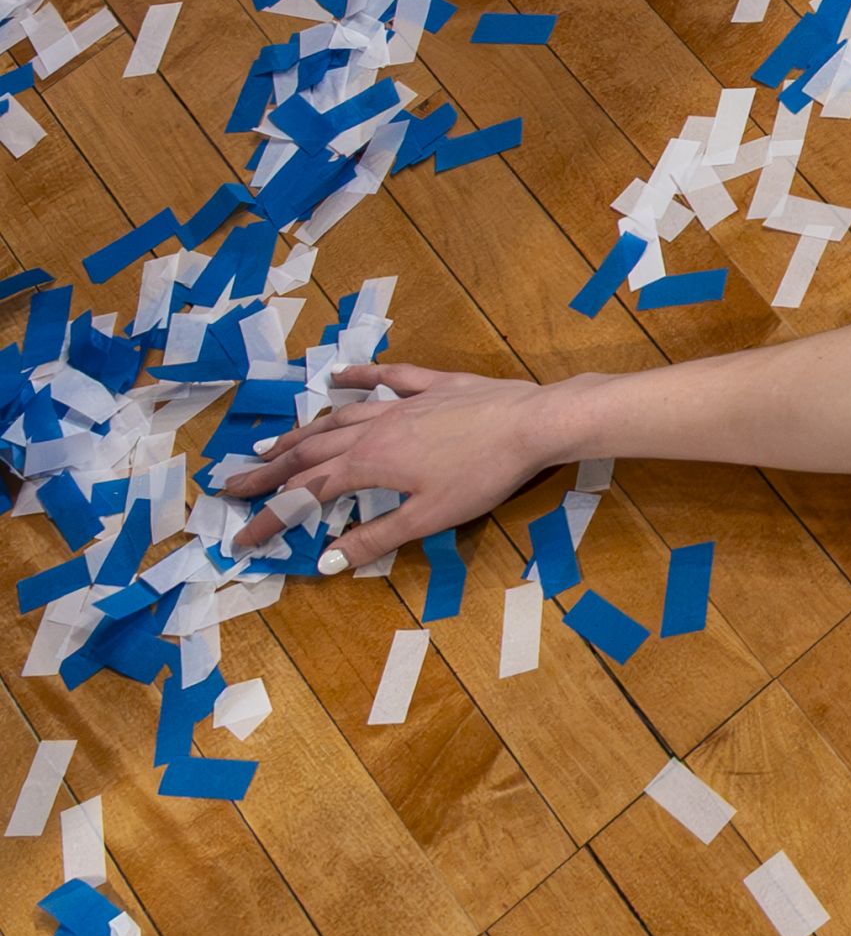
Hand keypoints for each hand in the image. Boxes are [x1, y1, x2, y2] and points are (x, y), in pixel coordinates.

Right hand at [212, 363, 573, 572]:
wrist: (533, 423)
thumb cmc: (483, 475)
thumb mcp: (428, 517)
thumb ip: (376, 538)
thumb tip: (326, 560)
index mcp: (369, 464)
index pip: (305, 494)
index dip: (270, 517)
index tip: (239, 537)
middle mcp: (376, 429)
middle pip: (311, 452)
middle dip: (269, 472)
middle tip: (232, 484)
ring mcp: (404, 402)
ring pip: (340, 417)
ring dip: (302, 432)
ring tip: (270, 445)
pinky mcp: (435, 385)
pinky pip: (388, 377)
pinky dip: (359, 376)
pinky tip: (337, 376)